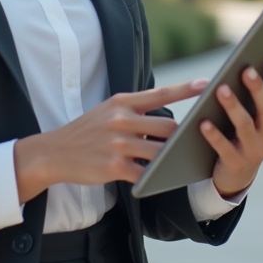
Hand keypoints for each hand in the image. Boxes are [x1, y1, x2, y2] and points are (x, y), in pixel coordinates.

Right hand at [13, 78, 207, 202]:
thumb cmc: (87, 132)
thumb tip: (167, 123)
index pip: (161, 92)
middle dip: (181, 136)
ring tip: (178, 162)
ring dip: (170, 158)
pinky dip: (154, 176)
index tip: (208, 84)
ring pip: (160, 151)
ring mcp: (117, 144)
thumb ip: (135, 113)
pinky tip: (157, 178)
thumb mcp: (108, 111)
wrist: (54, 152)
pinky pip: (145, 173)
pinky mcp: (114, 167)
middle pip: (168, 126)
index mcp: (122, 102)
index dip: (186, 88)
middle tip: (193, 141)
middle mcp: (121, 120)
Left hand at [201, 57, 262, 197]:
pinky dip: (213, 134)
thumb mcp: (251, 119)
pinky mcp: (236, 164)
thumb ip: (251, 99)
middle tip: (246, 70)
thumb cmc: (239, 136)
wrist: (233, 176)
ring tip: (221, 89)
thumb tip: (245, 66)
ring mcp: (255, 153)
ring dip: (233, 106)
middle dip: (257, 88)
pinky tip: (203, 122)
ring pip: (246, 126)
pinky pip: (224, 147)